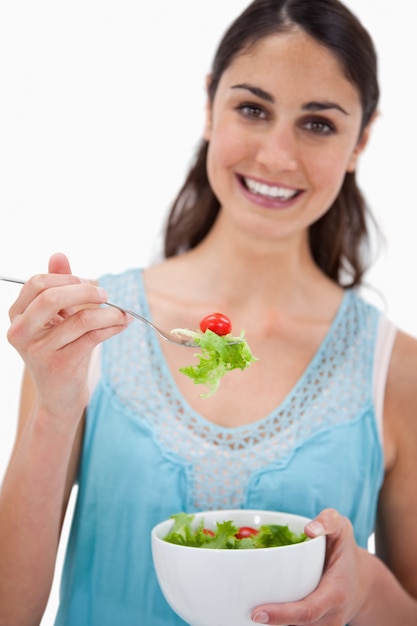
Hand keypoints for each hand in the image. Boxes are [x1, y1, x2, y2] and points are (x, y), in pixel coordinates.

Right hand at [6, 253, 130, 427]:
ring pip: (79, 318)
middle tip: (105, 294)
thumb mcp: (57, 317)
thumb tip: (58, 255)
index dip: (66, 278)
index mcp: (17, 316)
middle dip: (84, 290)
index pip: (37, 283)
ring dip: (108, 313)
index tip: (88, 283)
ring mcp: (39, 351)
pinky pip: (92, 337)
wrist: (60, 396)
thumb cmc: (60, 350)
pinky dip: (112, 327)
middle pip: (51, 296)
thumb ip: (58, 286)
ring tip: (122, 313)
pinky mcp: (60, 365)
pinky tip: (122, 324)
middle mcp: (22, 332)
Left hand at [251, 508, 367, 624]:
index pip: (308, 611)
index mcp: (335, 594)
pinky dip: (279, 621)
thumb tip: (309, 529)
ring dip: (275, 623)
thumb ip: (329, 521)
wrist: (363, 582)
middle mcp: (330, 616)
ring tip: (251, 608)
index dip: (282, 615)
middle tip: (247, 611)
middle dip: (272, 622)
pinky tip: (265, 609)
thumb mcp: (342, 528)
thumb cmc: (346, 552)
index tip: (258, 613)